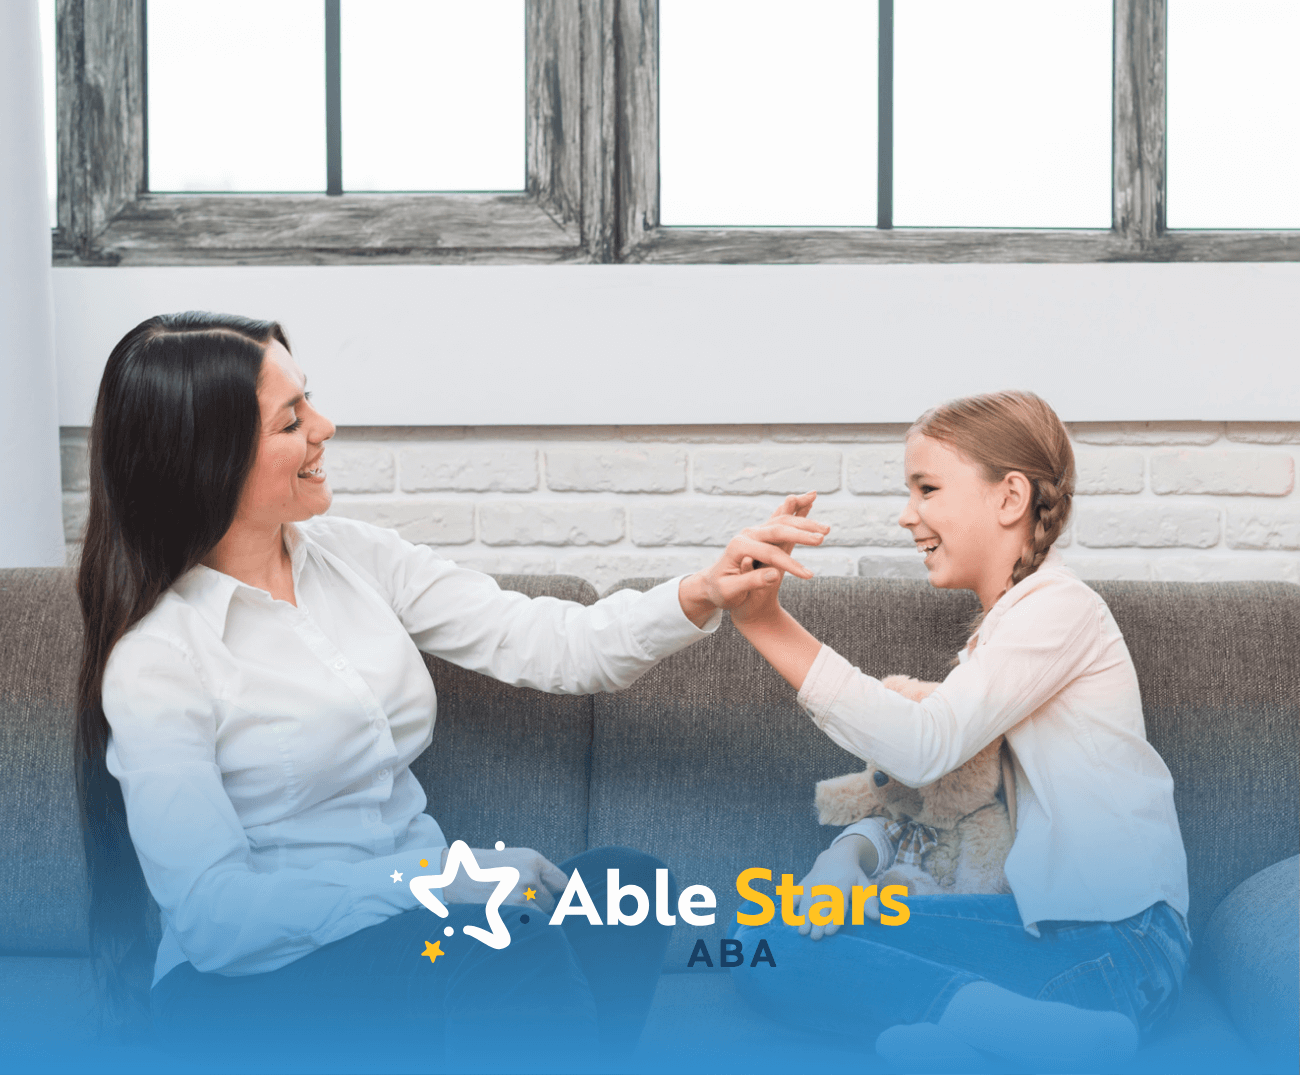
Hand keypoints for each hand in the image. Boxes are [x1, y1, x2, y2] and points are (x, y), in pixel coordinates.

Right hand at [438, 846, 567, 913]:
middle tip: (520, 902)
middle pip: (551, 902)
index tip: (555, 900)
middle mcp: (531, 876)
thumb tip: (560, 893)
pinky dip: (521, 924)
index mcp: (534, 860)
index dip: (558, 893)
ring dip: (530, 916)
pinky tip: (507, 916)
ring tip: (510, 907)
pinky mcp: (510, 911)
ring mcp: (521, 895)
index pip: (562, 883)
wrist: (453, 873)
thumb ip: (537, 872)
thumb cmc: (484, 867)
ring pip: (540, 915)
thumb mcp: (515, 859)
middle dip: (540, 905)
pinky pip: (528, 924)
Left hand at [678, 492, 828, 626]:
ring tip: (826, 527)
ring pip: (782, 520)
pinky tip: (810, 499)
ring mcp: (754, 532)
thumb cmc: (720, 591)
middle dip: (802, 534)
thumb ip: (750, 581)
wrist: (711, 584)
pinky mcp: (761, 533)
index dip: (789, 565)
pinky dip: (797, 509)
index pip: (769, 553)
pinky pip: (781, 518)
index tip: (808, 576)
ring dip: (804, 520)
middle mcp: (747, 534)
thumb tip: (774, 575)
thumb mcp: (731, 591)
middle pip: (777, 529)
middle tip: (822, 539)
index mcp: (738, 547)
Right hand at [795, 836, 877, 940]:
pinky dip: (789, 906)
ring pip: (807, 900)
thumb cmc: (853, 877)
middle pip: (820, 903)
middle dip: (817, 920)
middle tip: (815, 937)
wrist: (836, 856)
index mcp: (842, 883)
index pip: (838, 901)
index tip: (829, 932)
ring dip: (803, 916)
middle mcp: (825, 882)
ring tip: (802, 932)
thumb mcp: (865, 885)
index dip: (834, 917)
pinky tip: (786, 920)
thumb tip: (875, 917)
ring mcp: (812, 882)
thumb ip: (869, 901)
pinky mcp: (803, 883)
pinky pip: (794, 894)